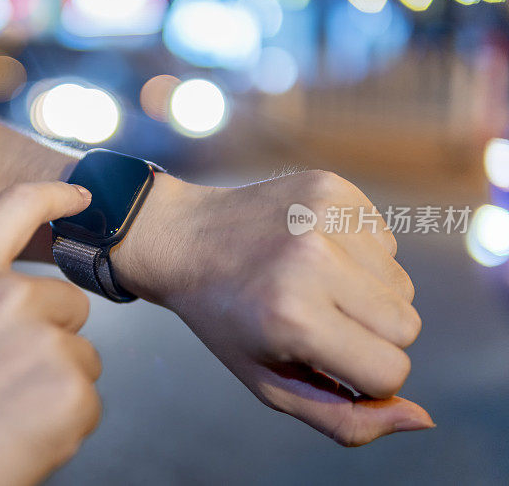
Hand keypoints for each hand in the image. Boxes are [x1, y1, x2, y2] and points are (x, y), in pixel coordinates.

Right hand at [0, 182, 100, 484]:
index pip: (18, 207)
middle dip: (51, 338)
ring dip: (55, 386)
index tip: (83, 196)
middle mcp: (6, 296)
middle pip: (69, 304)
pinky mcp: (70, 391)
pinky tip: (15, 441)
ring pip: (82, 359)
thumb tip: (29, 314)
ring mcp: (42, 341)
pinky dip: (64, 427)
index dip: (57, 197)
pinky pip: (88, 403)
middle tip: (2, 382)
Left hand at [114, 169, 433, 445]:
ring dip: (368, 295)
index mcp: (293, 319)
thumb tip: (424, 420)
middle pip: (408, 326)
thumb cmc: (226, 320)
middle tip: (320, 323)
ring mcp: (324, 216)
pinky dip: (361, 256)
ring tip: (312, 285)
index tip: (328, 359)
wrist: (184, 240)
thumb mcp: (270, 384)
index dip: (365, 378)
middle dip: (372, 337)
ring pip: (403, 284)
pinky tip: (314, 253)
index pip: (390, 371)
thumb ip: (346, 419)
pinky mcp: (333, 187)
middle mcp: (313, 260)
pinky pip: (387, 242)